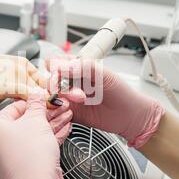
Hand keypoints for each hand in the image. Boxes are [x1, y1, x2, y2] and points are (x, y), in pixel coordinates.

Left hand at [0, 91, 71, 178]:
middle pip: (25, 122)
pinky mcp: (24, 167)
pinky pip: (36, 147)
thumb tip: (37, 95)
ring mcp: (11, 157)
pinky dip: (50, 138)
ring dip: (51, 124)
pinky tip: (64, 130)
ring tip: (66, 115)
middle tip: (60, 106)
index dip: (33, 101)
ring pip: (33, 135)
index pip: (13, 107)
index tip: (46, 98)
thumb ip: (37, 105)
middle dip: (46, 113)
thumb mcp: (36, 121)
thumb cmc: (29, 157)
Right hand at [46, 55, 164, 148]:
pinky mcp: (70, 113)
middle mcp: (71, 82)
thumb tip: (64, 67)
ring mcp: (69, 98)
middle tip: (76, 91)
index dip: (54, 68)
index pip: (55, 62)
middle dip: (57, 85)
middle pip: (49, 79)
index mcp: (78, 68)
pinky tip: (72, 111)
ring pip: (50, 96)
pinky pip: (55, 111)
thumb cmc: (121, 93)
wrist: (130, 117)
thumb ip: (85, 67)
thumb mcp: (106, 75)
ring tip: (81, 100)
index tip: (60, 74)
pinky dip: (59, 111)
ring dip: (61, 98)